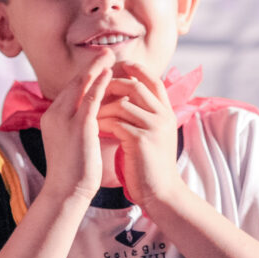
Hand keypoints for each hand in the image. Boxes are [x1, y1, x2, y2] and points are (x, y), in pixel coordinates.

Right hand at [39, 50, 113, 203]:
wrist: (66, 191)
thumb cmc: (72, 171)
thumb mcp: (70, 142)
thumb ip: (76, 126)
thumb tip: (90, 118)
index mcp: (52, 118)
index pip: (70, 91)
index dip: (85, 76)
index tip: (97, 65)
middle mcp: (55, 114)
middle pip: (74, 83)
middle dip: (90, 66)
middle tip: (104, 52)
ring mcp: (65, 119)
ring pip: (81, 86)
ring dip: (96, 68)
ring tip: (109, 55)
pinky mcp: (79, 126)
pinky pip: (91, 98)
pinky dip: (100, 83)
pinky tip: (110, 74)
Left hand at [96, 62, 183, 207]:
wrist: (160, 192)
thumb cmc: (152, 165)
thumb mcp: (155, 134)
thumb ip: (145, 115)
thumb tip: (126, 99)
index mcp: (167, 112)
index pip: (153, 81)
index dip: (137, 70)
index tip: (120, 65)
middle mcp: (164, 116)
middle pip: (136, 86)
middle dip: (112, 85)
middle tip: (95, 90)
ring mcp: (154, 127)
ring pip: (122, 104)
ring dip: (102, 108)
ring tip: (91, 114)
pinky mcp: (142, 140)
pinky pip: (116, 123)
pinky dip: (102, 123)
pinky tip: (93, 128)